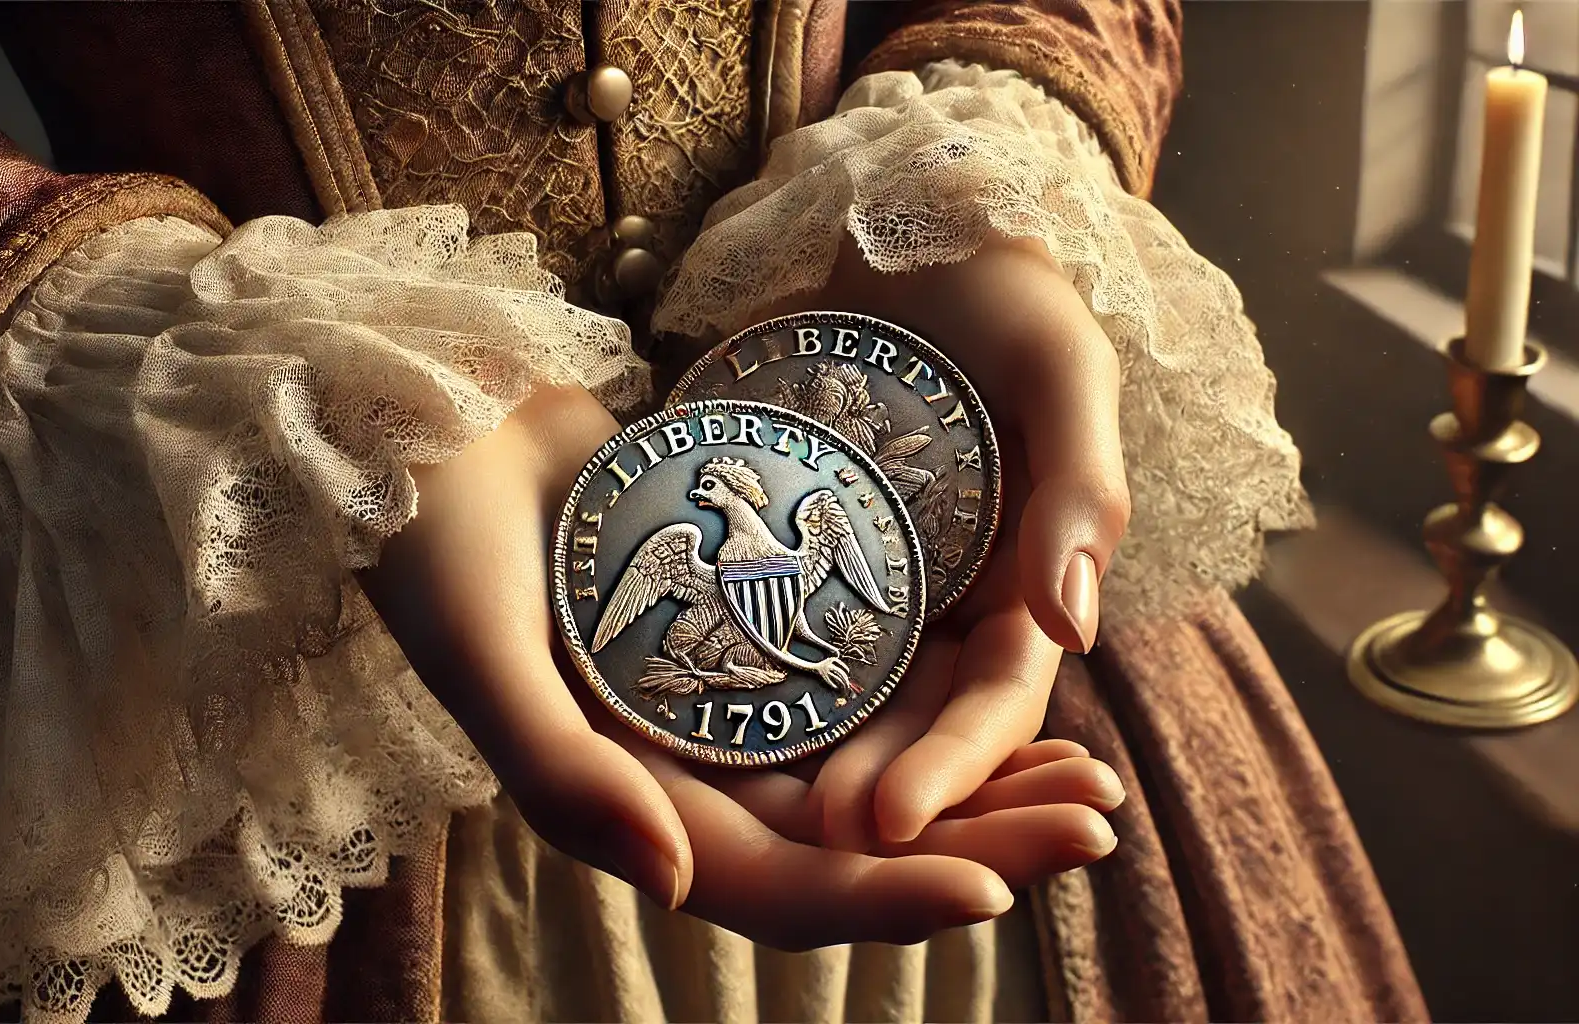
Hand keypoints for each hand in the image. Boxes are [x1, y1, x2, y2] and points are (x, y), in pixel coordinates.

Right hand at [358, 384, 1120, 949]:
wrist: (427, 418)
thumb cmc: (435, 540)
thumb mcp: (485, 653)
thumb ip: (563, 775)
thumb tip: (674, 885)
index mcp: (626, 804)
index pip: (772, 888)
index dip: (882, 897)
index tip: (992, 883)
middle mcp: (686, 771)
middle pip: (852, 847)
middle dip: (976, 841)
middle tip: (1094, 817)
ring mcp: (724, 705)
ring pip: (876, 773)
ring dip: (981, 781)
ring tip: (1089, 768)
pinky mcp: (753, 632)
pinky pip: (865, 683)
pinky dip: (941, 696)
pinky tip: (1024, 675)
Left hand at [743, 232, 1131, 852]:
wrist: (910, 223)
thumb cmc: (1005, 290)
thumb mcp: (1062, 372)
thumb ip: (1080, 492)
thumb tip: (1076, 629)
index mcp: (1027, 580)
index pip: (995, 701)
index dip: (953, 769)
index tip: (888, 822)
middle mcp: (950, 599)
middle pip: (915, 722)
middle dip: (871, 788)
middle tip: (802, 836)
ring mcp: (872, 580)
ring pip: (844, 696)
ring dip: (809, 757)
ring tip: (748, 807)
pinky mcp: (799, 547)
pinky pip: (774, 625)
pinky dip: (748, 675)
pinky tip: (692, 714)